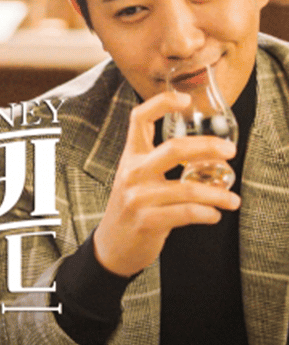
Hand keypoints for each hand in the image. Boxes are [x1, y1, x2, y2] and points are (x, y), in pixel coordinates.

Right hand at [93, 90, 239, 276]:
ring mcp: (138, 197)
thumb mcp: (137, 176)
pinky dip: (206, 214)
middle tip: (230, 151)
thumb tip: (203, 154)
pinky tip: (214, 215)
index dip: (162, 103)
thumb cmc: (132, 206)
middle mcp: (133, 172)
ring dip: (217, 195)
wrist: (112, 245)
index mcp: (131, 155)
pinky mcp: (147, 221)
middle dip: (207, 147)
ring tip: (232, 200)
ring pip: (186, 189)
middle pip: (174, 149)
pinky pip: (185, 214)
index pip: (140, 118)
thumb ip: (159, 162)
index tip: (185, 99)